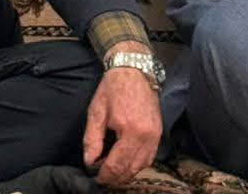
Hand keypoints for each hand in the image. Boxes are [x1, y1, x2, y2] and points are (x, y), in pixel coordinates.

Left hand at [82, 57, 162, 186]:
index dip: (104, 176)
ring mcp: (155, 135)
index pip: (117, 165)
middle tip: (102, 177)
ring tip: (113, 172)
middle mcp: (146, 136)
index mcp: (130, 130)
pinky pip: (149, 158)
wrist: (133, 68)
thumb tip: (89, 161)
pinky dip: (138, 164)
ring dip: (127, 173)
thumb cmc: (113, 88)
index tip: (95, 177)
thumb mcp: (97, 111)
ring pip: (141, 167)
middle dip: (115, 178)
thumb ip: (92, 139)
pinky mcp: (159, 133)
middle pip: (131, 170)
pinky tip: (127, 162)